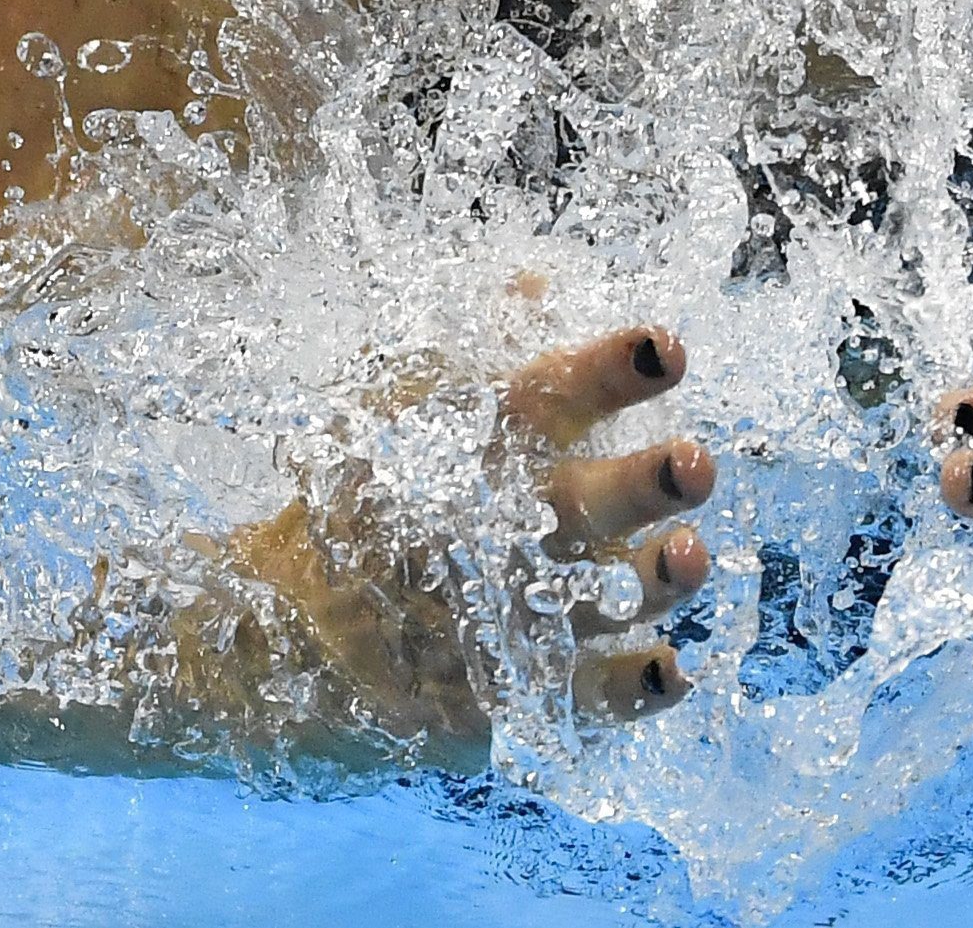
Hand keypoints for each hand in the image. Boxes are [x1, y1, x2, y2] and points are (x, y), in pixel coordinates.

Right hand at [243, 322, 717, 748]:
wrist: (276, 628)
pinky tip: (673, 668)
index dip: (607, 370)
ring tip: (696, 556)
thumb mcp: (393, 403)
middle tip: (695, 463)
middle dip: (640, 484)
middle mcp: (490, 529)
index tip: (667, 344)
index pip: (543, 395)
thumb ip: (471, 342)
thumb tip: (543, 276)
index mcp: (468, 446)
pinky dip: (625, 688)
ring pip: (590, 599)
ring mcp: (497, 616)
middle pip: (577, 504)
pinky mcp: (501, 691)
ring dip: (649, 580)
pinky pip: (572, 697)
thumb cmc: (357, 498)